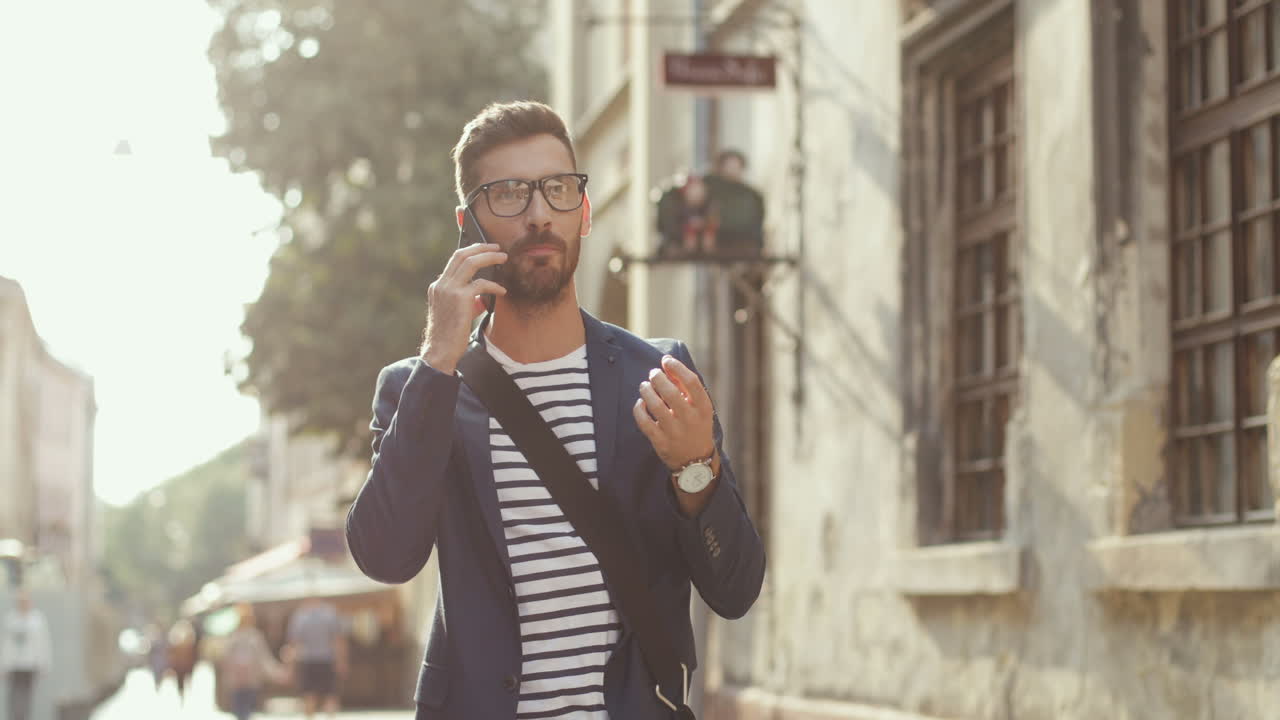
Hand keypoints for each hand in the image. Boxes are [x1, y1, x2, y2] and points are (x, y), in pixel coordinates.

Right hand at [420, 243, 506, 372]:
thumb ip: (467, 302)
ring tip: (503, 258)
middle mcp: (441, 285)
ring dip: (489, 257)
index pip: (454, 260)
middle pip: (461, 255)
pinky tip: (502, 291)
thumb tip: (483, 298)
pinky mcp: (460, 298)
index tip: (484, 248)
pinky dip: (494, 286)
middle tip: (497, 248)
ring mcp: (449, 290)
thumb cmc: (449, 336)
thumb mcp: (455, 314)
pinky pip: (481, 284)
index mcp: (438, 287)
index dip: (470, 251)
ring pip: (470, 262)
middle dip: (481, 247)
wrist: (440, 351)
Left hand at [632, 355, 715, 472]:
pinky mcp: (661, 442)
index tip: (667, 360)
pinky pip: (644, 422)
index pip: (691, 382)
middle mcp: (690, 419)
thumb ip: (686, 388)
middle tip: (653, 373)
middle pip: (671, 392)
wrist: (695, 461)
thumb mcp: (699, 409)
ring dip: (647, 391)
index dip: (677, 367)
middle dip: (658, 378)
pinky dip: (639, 409)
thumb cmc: (696, 427)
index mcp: (703, 408)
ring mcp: (675, 432)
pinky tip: (641, 403)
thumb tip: (667, 365)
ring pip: (655, 405)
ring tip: (644, 385)